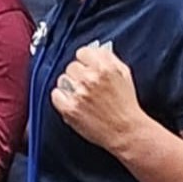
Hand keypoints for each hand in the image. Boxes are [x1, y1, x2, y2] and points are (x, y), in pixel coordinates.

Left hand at [50, 42, 152, 156]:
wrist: (126, 131)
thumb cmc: (126, 105)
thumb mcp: (124, 76)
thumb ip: (109, 60)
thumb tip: (96, 50)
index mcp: (106, 68)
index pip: (83, 52)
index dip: (84, 60)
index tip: (85, 65)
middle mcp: (91, 79)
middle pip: (71, 66)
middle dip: (77, 74)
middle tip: (85, 84)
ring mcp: (79, 93)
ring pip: (62, 79)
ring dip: (69, 86)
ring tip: (80, 95)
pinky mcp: (70, 108)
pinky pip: (55, 95)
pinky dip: (60, 98)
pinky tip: (71, 102)